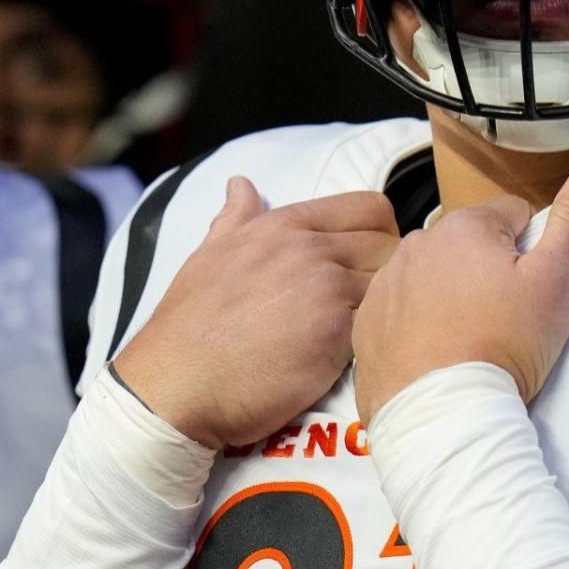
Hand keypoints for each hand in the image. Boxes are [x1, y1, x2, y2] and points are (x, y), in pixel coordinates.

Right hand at [112, 177, 399, 449]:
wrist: (178, 383)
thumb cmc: (188, 325)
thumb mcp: (208, 255)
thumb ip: (235, 218)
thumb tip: (240, 184)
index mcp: (283, 225)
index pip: (369, 208)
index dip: (380, 235)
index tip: (369, 264)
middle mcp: (310, 248)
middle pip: (390, 244)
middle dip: (389, 271)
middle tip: (370, 302)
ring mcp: (326, 290)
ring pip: (391, 285)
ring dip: (384, 308)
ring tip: (365, 331)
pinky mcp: (336, 336)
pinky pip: (379, 325)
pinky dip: (375, 338)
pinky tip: (356, 355)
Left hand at [352, 158, 568, 420]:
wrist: (444, 415)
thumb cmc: (503, 346)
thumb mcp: (555, 281)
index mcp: (463, 227)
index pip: (510, 216)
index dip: (530, 251)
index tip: (531, 289)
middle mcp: (415, 245)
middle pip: (467, 245)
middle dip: (487, 271)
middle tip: (505, 319)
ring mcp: (385, 285)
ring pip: (431, 277)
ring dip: (449, 296)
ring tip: (471, 340)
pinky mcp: (366, 324)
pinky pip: (398, 311)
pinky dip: (416, 325)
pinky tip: (437, 354)